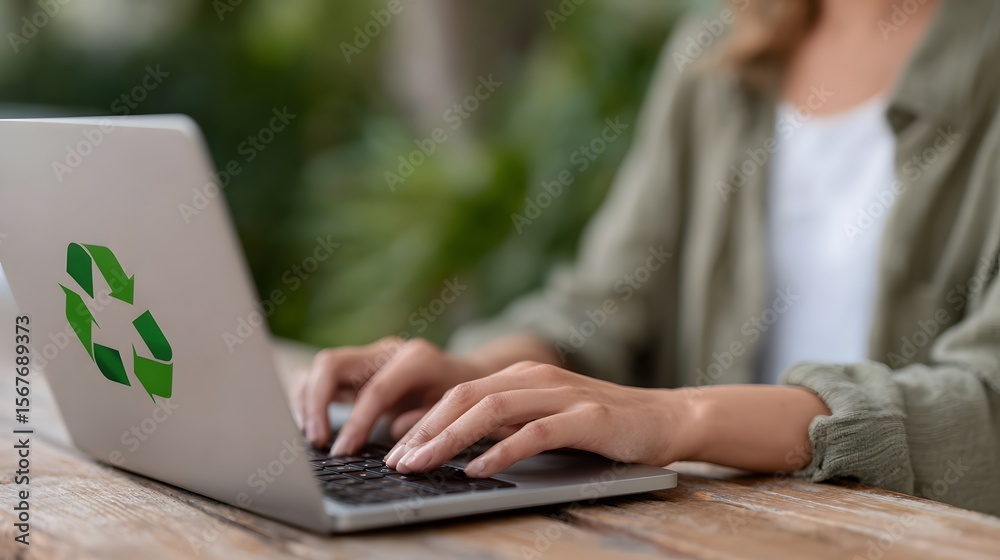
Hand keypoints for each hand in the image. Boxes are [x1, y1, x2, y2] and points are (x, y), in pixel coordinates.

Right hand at [295, 337, 488, 453]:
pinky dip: (311, 398)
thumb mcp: (455, 412)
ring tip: (312, 436)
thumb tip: (394, 435)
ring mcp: (369, 355)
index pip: (373, 390)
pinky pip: (322, 376)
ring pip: (321, 367)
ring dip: (308, 401)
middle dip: (316, 403)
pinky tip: (312, 424)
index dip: (355, 423)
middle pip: (332, 364)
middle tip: (316, 441)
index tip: (342, 452)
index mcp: (414, 359)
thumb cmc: (462, 399)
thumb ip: (427, 422)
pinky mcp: (357, 368)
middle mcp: (386, 350)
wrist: (467, 378)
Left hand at [384, 361, 696, 476]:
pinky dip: (501, 451)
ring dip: (451, 439)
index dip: (422, 420)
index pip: (458, 393)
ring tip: (422, 465)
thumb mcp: (544, 419)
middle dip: (425, 430)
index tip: (393, 449)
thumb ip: (503, 424)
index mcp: (521, 375)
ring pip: (492, 411)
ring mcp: (561, 394)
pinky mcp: (586, 418)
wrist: (667, 417)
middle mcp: (535, 377)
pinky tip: (477, 469)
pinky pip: (534, 433)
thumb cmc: (601, 426)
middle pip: (465, 398)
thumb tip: (451, 442)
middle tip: (396, 462)